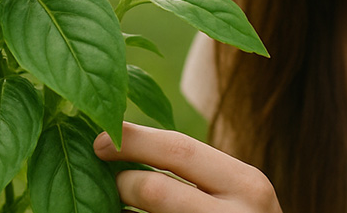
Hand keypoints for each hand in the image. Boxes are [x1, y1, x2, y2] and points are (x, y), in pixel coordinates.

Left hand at [94, 122, 282, 212]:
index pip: (179, 149)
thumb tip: (123, 144)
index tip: (99, 142)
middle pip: (154, 189)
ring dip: (119, 212)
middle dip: (121, 183)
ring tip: (112, 207)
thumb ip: (194, 172)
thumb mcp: (236, 192)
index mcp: (246, 185)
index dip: (133, 141)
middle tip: (110, 185)